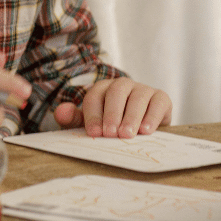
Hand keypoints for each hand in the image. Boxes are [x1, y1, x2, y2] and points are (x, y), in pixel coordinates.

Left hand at [52, 78, 171, 138]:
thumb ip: (74, 119)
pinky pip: (157, 102)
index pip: (95, 96)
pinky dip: (152, 116)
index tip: (94, 134)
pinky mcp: (161, 98)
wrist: (143, 131)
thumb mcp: (93, 125)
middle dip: (112, 113)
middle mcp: (123, 86)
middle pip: (116, 92)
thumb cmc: (112, 127)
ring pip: (137, 96)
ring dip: (132, 116)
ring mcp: (143, 90)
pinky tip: (146, 131)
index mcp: (103, 89)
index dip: (93, 114)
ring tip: (127, 135)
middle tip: (111, 134)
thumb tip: (60, 111)